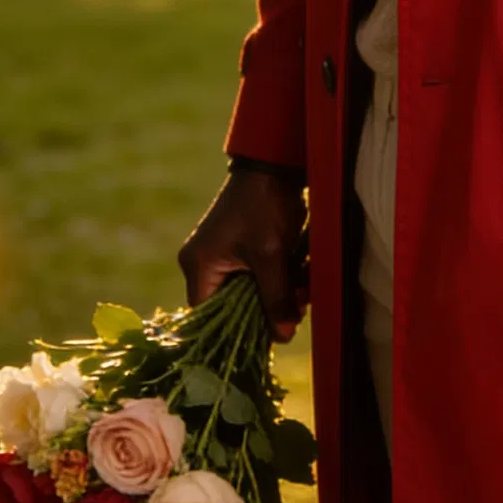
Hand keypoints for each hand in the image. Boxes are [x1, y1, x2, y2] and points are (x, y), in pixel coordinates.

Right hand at [179, 169, 307, 340]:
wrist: (275, 164)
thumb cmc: (264, 206)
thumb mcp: (271, 254)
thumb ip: (276, 297)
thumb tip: (285, 336)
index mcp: (199, 266)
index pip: (210, 317)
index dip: (237, 331)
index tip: (267, 339)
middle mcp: (204, 265)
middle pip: (232, 307)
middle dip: (266, 309)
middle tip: (296, 309)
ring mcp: (222, 257)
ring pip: (249, 293)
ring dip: (276, 294)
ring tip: (303, 290)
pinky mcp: (240, 250)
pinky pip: (257, 277)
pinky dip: (277, 279)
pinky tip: (300, 276)